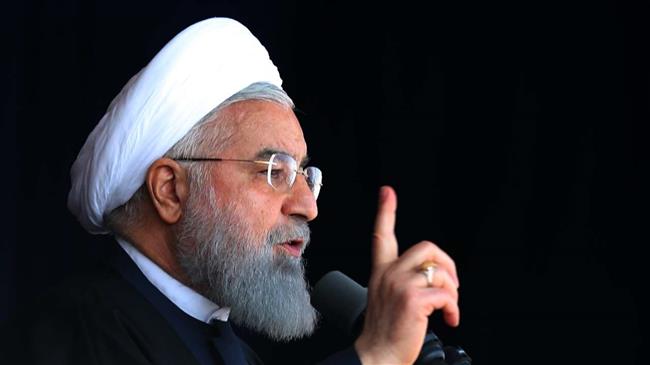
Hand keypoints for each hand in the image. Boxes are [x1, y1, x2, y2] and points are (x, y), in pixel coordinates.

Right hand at [354, 186, 460, 364]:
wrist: (377, 356)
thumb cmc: (385, 332)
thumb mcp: (387, 299)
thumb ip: (403, 281)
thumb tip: (434, 274)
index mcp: (381, 272)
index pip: (381, 236)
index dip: (385, 211)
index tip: (387, 192)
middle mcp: (389, 274)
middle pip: (427, 248)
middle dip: (448, 264)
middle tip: (452, 285)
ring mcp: (400, 285)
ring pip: (440, 273)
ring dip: (452, 294)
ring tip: (448, 311)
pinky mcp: (413, 299)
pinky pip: (446, 295)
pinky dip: (454, 309)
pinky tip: (449, 320)